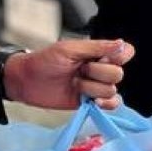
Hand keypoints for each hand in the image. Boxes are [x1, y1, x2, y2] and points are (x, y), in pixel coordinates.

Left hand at [5, 38, 134, 109]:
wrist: (26, 81)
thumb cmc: (44, 60)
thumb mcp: (69, 49)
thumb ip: (97, 47)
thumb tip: (122, 45)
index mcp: (98, 52)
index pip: (125, 52)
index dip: (118, 57)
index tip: (100, 58)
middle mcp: (101, 69)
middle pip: (118, 74)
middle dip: (97, 74)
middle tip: (79, 70)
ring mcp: (96, 86)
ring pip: (111, 90)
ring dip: (91, 88)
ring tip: (75, 84)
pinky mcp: (91, 102)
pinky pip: (111, 105)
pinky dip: (105, 104)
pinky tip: (92, 102)